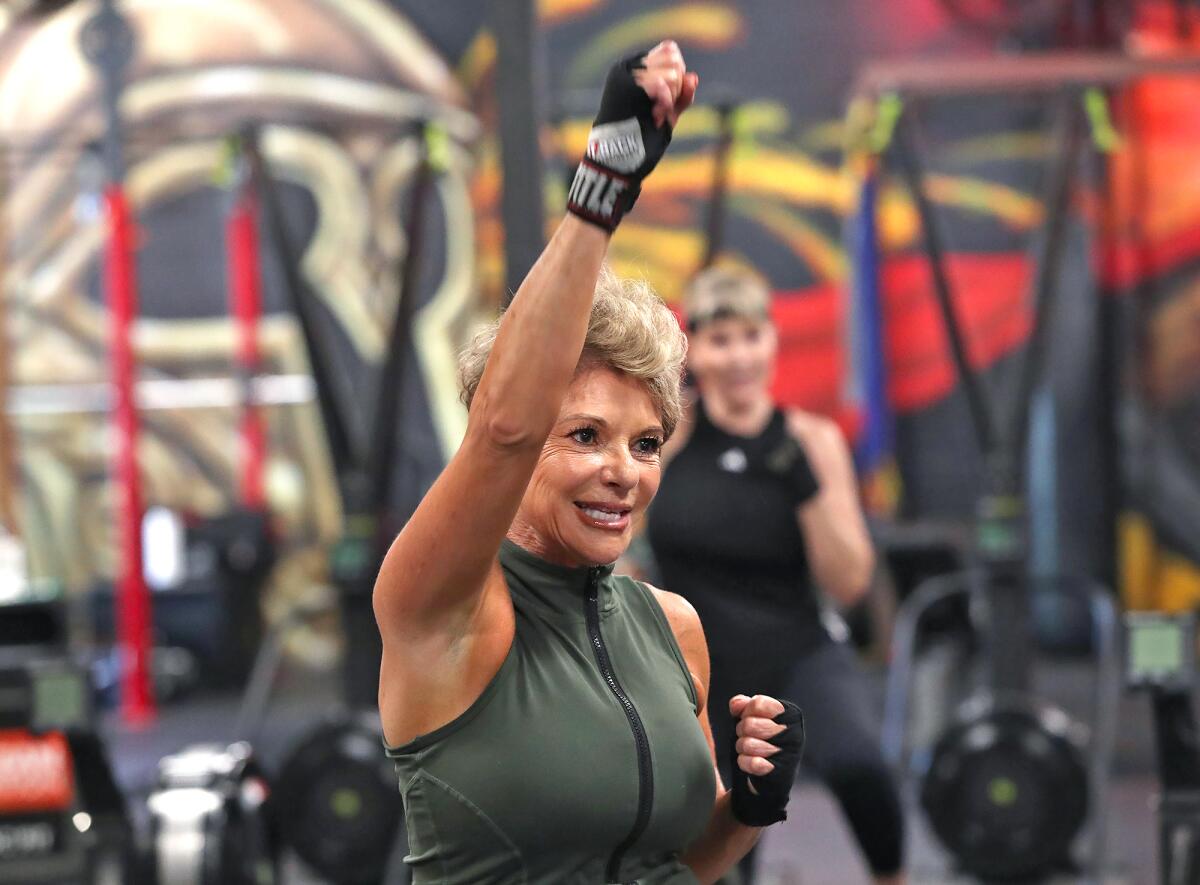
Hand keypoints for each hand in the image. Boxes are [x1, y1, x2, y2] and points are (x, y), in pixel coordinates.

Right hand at [566, 40, 697, 231]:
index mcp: (635, 69)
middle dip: (676, 88)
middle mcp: (629, 67)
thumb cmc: (639, 142)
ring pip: (671, 70)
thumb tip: (693, 77)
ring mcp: (626, 74)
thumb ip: (681, 97)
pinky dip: (665, 102)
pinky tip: (655, 117)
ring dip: (670, 98)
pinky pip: (662, 82)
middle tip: (659, 111)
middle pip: (673, 58)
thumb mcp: (666, 116)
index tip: (664, 104)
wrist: (618, 161)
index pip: (669, 51)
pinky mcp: (626, 85)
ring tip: (654, 116)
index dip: (677, 77)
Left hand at [730, 694, 784, 776]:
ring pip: (748, 744)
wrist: (773, 772)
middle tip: (750, 736)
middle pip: (749, 724)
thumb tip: (737, 704)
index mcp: (790, 714)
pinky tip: (754, 762)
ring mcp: (789, 754)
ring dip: (743, 747)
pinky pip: (753, 764)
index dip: (747, 712)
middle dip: (742, 731)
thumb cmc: (763, 738)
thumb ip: (745, 705)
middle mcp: (794, 733)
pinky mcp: (781, 773)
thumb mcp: (754, 716)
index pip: (758, 704)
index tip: (751, 718)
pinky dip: (746, 762)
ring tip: (752, 749)